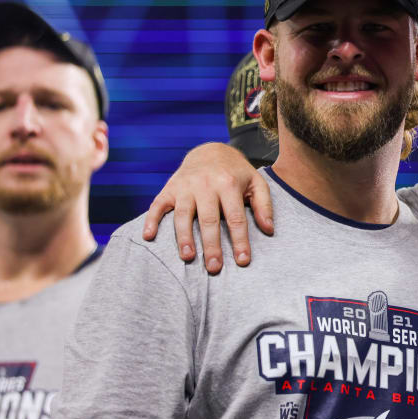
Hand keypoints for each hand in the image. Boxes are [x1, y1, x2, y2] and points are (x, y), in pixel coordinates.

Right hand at [142, 142, 273, 273]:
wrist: (210, 151)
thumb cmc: (236, 173)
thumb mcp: (256, 183)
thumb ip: (265, 205)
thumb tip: (269, 230)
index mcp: (229, 184)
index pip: (236, 218)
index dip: (239, 240)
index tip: (242, 261)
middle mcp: (205, 185)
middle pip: (209, 219)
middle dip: (211, 245)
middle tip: (214, 268)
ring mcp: (185, 187)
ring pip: (183, 215)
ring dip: (184, 237)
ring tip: (188, 257)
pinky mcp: (169, 188)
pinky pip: (157, 205)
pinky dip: (152, 220)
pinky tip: (149, 236)